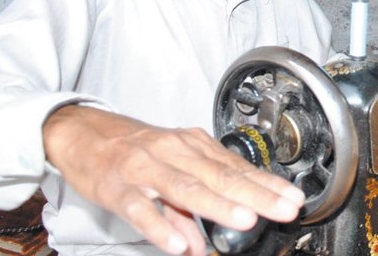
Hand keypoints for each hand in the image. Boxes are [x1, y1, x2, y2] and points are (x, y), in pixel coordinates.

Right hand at [43, 105, 304, 255]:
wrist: (83, 133)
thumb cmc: (134, 150)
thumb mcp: (170, 169)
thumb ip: (191, 206)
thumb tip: (206, 243)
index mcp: (193, 146)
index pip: (237, 167)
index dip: (267, 184)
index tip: (293, 197)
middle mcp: (175, 152)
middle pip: (221, 176)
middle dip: (257, 194)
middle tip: (285, 208)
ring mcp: (146, 169)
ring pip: (187, 188)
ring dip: (219, 205)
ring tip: (246, 220)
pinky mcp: (117, 187)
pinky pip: (140, 209)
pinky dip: (160, 226)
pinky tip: (179, 243)